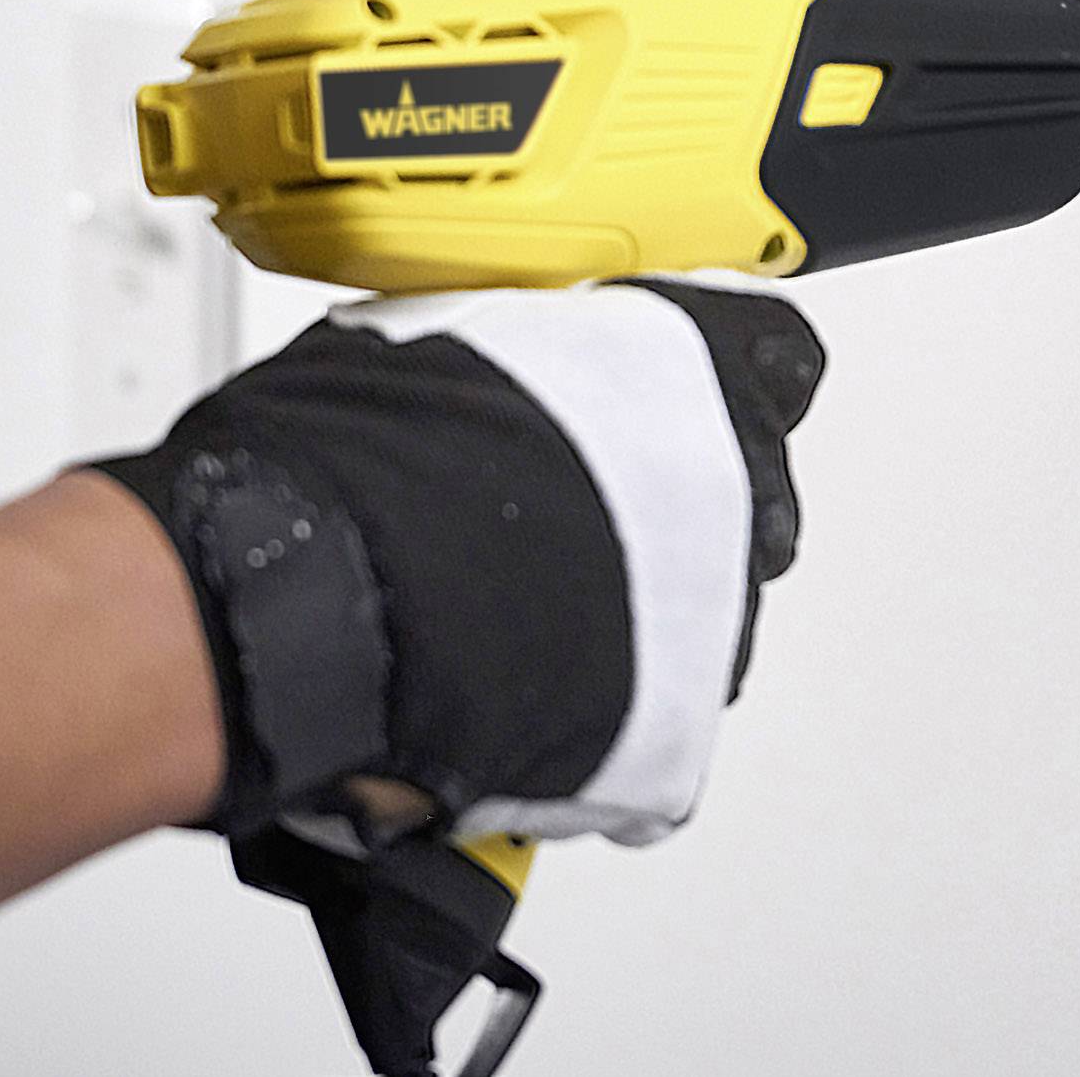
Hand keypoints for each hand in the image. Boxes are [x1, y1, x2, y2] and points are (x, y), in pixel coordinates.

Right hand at [87, 280, 823, 847]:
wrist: (305, 609)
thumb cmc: (347, 463)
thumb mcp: (437, 340)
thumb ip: (523, 352)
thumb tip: (508, 364)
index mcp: (692, 367)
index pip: (774, 357)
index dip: (709, 385)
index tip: (664, 404)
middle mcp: (733, 488)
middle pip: (745, 499)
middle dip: (668, 516)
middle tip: (559, 527)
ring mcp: (716, 620)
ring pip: (705, 621)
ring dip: (634, 622)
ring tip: (514, 626)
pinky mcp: (675, 740)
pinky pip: (657, 734)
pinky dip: (598, 729)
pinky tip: (509, 706)